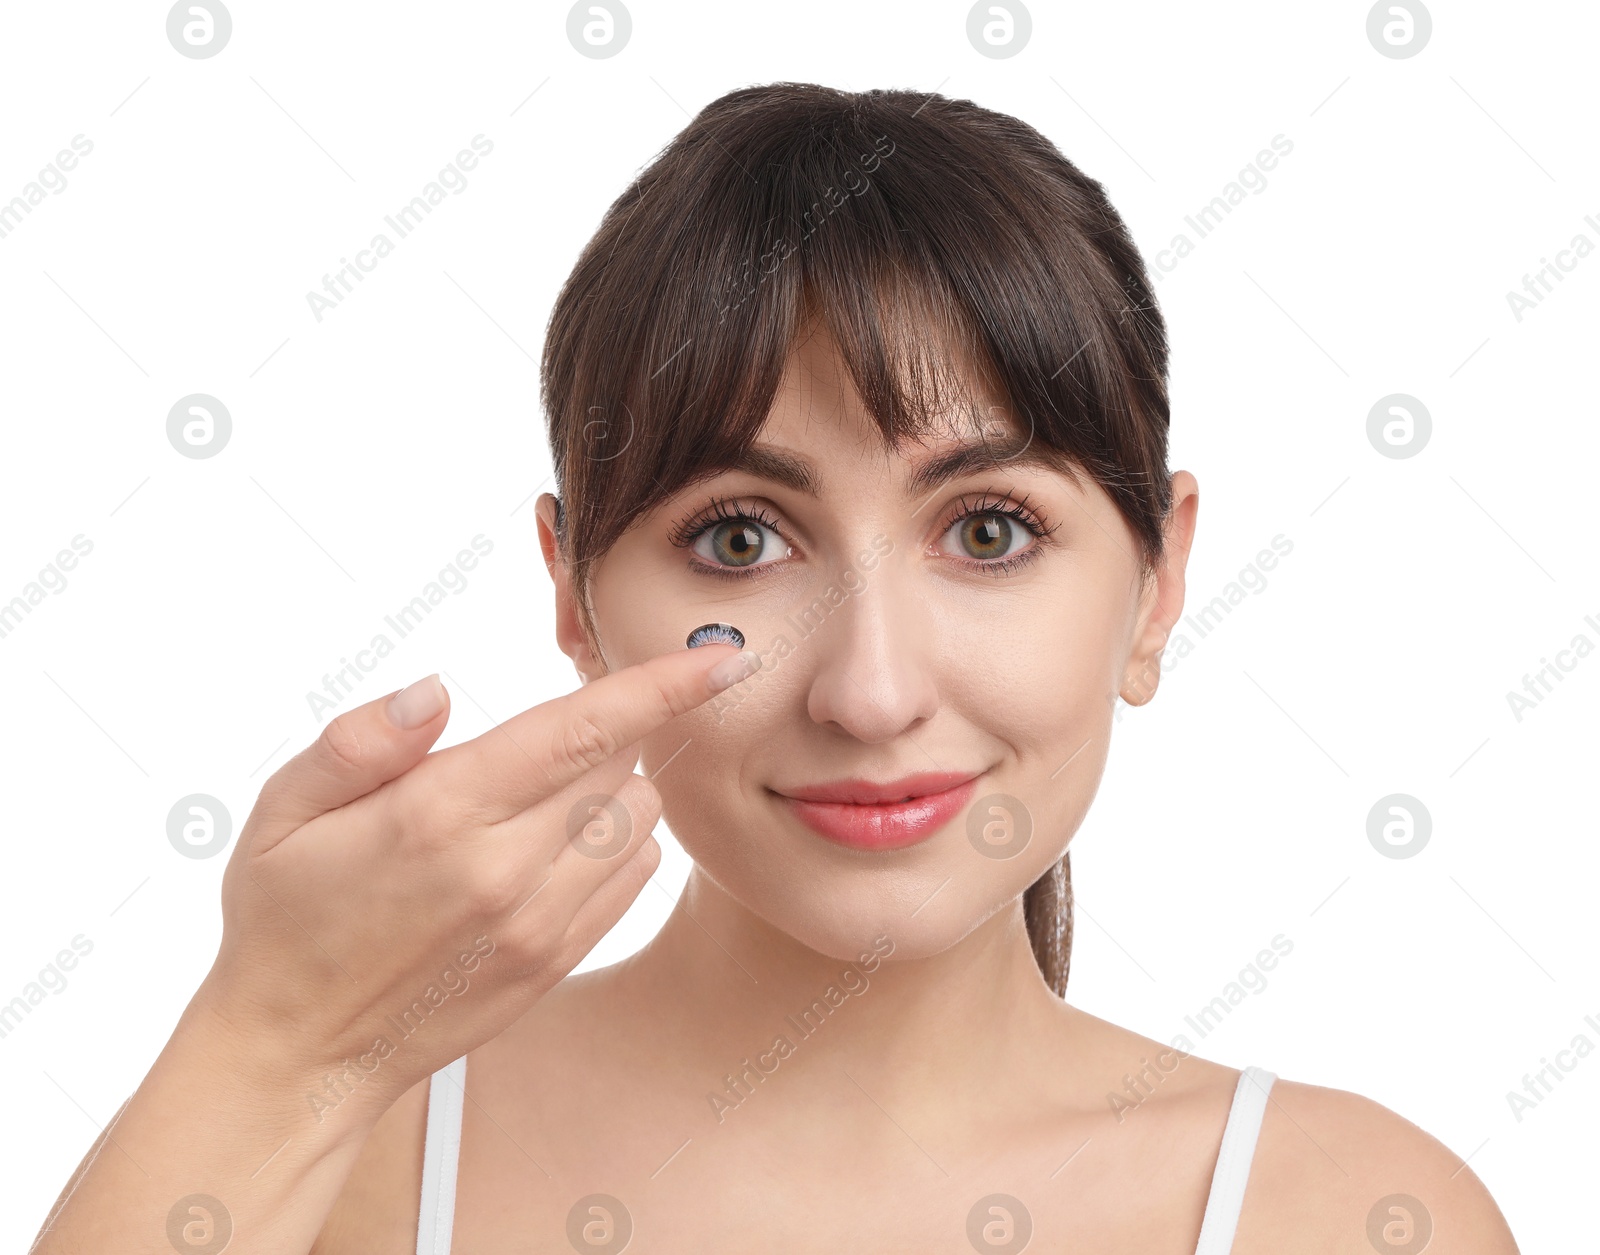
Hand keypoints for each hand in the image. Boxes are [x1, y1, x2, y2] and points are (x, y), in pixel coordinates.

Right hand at [198, 642, 758, 1134]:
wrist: (299, 1054)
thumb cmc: (285, 917)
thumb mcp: (281, 812)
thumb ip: (360, 741)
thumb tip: (437, 690)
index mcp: (441, 815)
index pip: (582, 730)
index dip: (663, 685)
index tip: (723, 656)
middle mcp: (505, 870)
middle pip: (621, 765)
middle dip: (605, 728)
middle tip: (546, 732)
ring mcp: (539, 924)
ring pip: (638, 821)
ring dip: (613, 787)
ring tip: (540, 794)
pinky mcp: (555, 960)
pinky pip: (632, 877)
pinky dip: (616, 843)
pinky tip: (553, 844)